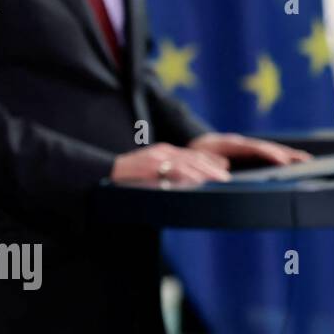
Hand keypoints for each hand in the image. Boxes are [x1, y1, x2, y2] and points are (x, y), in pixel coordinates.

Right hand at [111, 142, 231, 184]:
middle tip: (227, 176)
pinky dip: (189, 174)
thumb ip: (165, 172)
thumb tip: (184, 182)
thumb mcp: (149, 170)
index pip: (191, 154)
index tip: (224, 165)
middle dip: (213, 166)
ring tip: (221, 179)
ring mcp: (157, 157)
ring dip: (207, 171)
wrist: (106, 171)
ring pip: (188, 162)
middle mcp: (163, 151)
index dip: (209, 160)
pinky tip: (199, 180)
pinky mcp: (151, 164)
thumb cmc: (127, 175)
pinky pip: (174, 169)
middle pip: (193, 157)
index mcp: (163, 151)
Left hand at [188, 132, 310, 166]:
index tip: (282, 160)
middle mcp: (239, 142)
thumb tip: (224, 166)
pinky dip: (279, 154)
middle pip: (265, 147)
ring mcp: (244, 144)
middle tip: (303, 160)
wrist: (194, 143)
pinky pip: (265, 151)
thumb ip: (209, 162)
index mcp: (228, 144)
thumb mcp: (198, 158)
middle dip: (283, 153)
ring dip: (285, 153)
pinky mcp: (247, 149)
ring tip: (305, 160)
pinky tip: (292, 160)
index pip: (252, 149)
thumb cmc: (195, 153)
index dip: (268, 154)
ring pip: (268, 148)